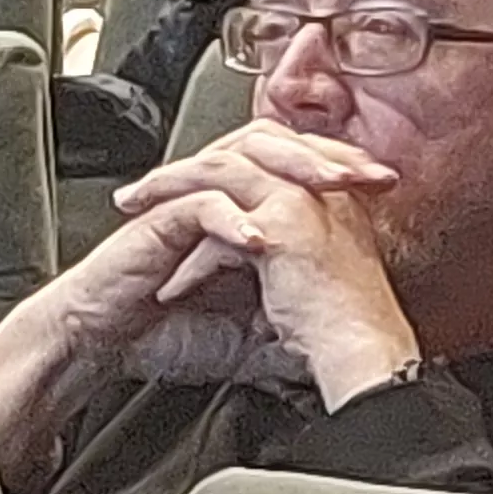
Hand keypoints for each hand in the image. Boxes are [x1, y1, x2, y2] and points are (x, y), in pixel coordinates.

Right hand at [0, 122, 410, 461]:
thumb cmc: (165, 330)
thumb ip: (291, 324)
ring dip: (287, 171)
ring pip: (241, 161)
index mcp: (243, 209)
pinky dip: (228, 219)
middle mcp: (218, 196)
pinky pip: (198, 206)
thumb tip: (346, 346)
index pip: (298, 167)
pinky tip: (257, 239)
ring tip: (326, 188)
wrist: (105, 341)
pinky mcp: (156, 221)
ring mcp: (187, 204)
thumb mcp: (249, 333)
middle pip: (277, 146)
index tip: (387, 186)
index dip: (343, 169)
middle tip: (369, 174)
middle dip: (326, 155)